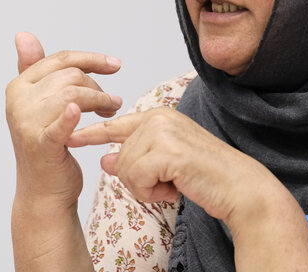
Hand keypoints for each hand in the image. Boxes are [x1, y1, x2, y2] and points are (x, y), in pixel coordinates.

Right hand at [5, 32, 122, 208]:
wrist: (44, 190)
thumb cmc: (47, 144)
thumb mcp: (38, 103)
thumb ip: (33, 68)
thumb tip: (23, 34)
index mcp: (18, 86)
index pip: (60, 59)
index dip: (91, 59)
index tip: (115, 65)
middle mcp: (18, 101)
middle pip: (70, 76)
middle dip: (97, 85)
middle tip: (112, 102)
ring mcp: (27, 123)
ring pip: (74, 93)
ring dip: (101, 100)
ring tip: (111, 111)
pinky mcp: (41, 144)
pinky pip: (60, 123)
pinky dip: (71, 116)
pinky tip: (80, 114)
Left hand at [68, 107, 307, 271]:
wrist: (238, 186)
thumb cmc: (205, 176)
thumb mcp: (164, 165)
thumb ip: (135, 158)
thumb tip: (104, 160)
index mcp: (159, 116)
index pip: (116, 125)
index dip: (91, 133)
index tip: (70, 137)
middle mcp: (158, 117)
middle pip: (120, 156)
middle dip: (140, 179)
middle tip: (170, 181)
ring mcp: (162, 131)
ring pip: (126, 168)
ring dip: (147, 187)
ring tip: (174, 184)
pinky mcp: (166, 150)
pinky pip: (136, 178)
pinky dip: (152, 192)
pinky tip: (175, 189)